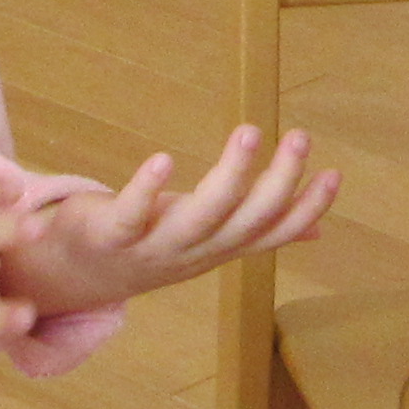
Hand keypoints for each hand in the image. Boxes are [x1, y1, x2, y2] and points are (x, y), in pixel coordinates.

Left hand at [8, 127, 342, 314]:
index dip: (306, 208)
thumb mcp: (208, 240)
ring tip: (250, 132)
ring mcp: (153, 246)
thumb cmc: (149, 245)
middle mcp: (194, 252)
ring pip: (200, 218)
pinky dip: (147, 190)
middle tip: (300, 136)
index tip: (334, 173)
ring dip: (229, 176)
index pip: (272, 232)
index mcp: (219, 248)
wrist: (74, 276)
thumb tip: (317, 230)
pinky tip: (164, 160)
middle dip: (278, 181)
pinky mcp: (110, 234)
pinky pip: (132, 215)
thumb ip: (258, 231)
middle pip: (245, 221)